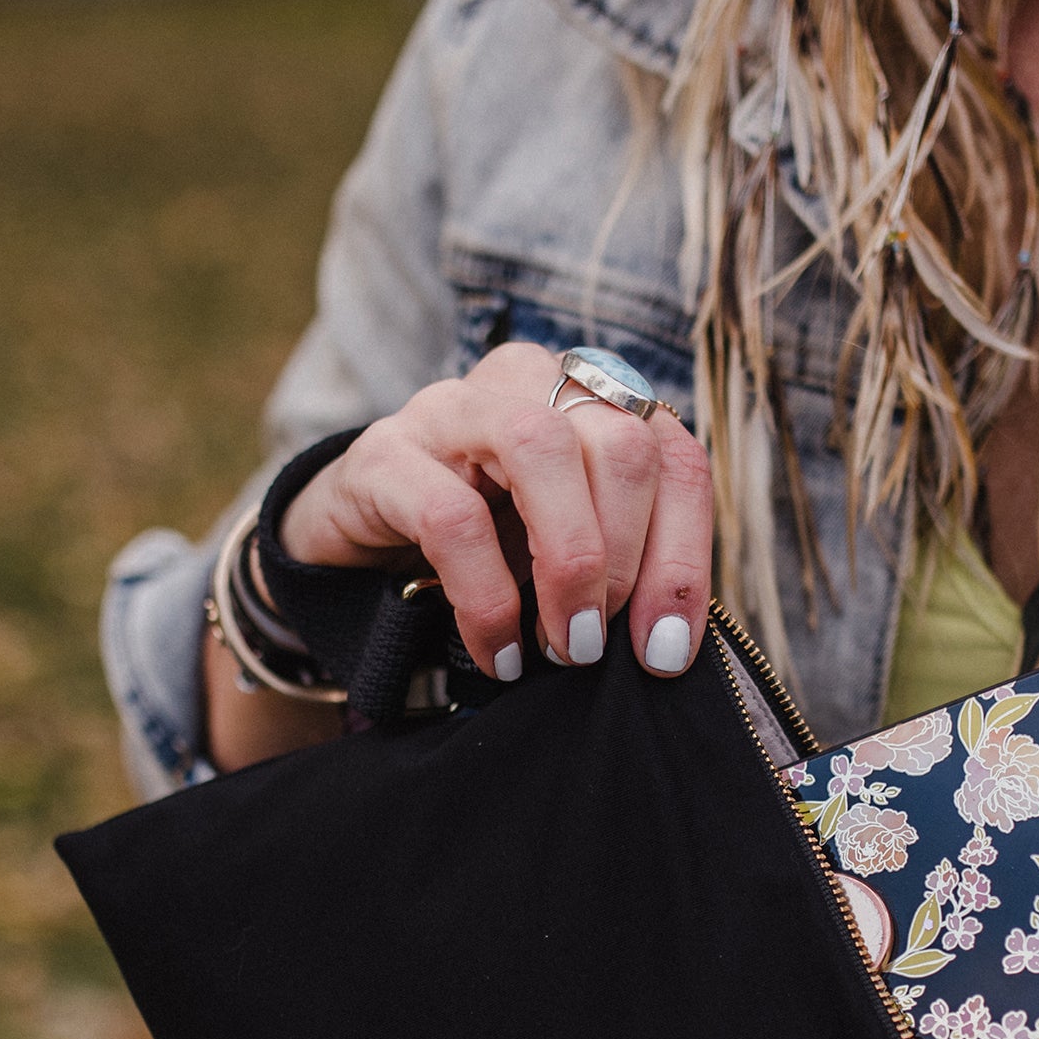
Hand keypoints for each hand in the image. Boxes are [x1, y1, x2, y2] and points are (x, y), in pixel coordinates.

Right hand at [277, 343, 712, 679]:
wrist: (354, 555)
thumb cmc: (484, 555)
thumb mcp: (567, 561)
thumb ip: (625, 574)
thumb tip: (670, 645)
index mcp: (590, 404)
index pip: (675, 457)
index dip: (684, 557)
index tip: (667, 649)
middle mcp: (529, 386)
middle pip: (622, 444)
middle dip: (626, 563)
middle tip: (597, 646)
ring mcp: (452, 409)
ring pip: (542, 447)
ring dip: (569, 563)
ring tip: (564, 648)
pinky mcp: (384, 453)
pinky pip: (452, 517)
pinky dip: (488, 599)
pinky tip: (498, 653)